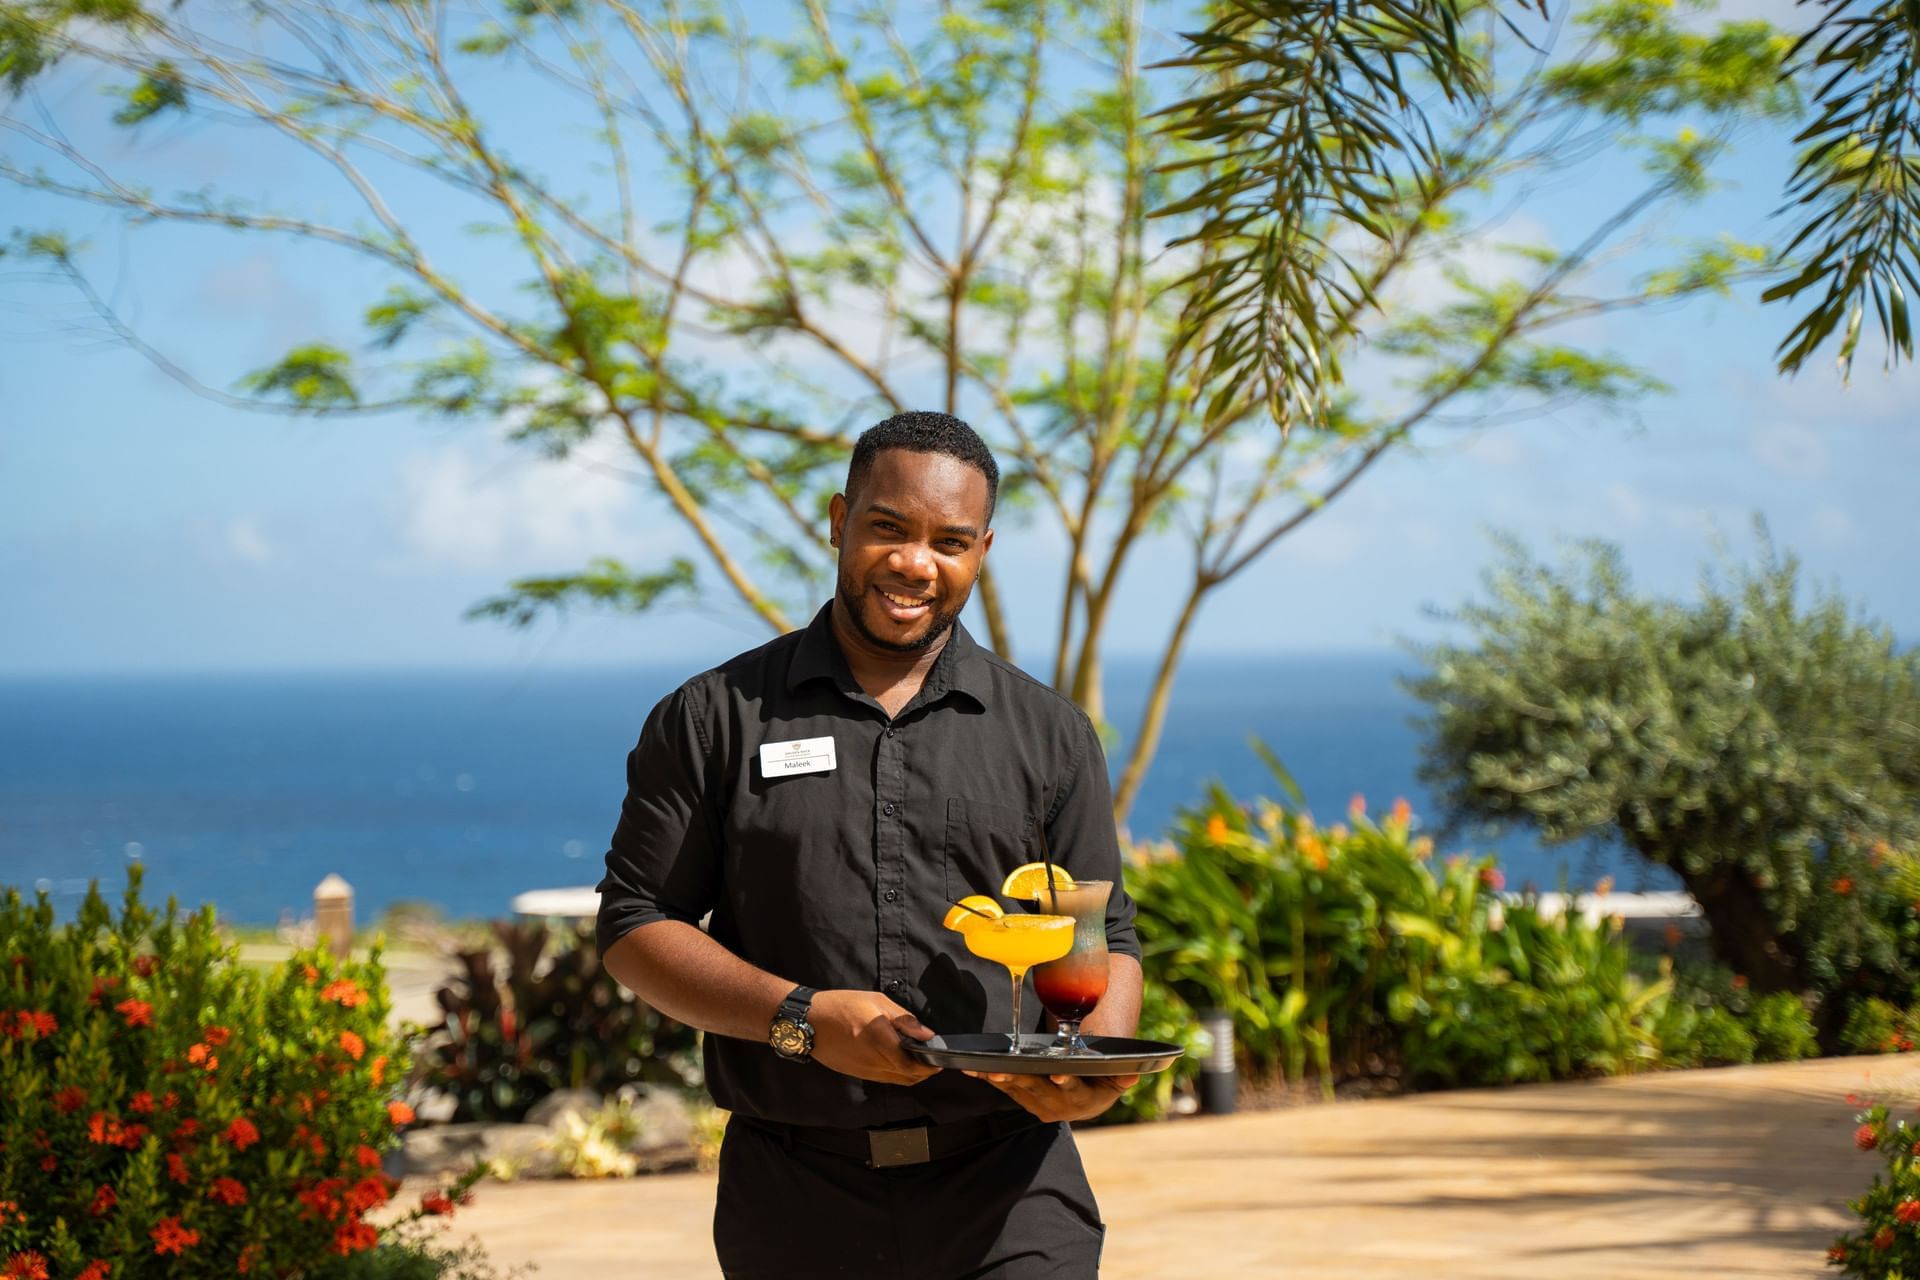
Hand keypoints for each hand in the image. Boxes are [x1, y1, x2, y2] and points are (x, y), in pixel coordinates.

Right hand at [807, 989, 940, 1085]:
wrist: (809, 1022)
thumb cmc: (842, 1006)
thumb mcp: (877, 1002)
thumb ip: (905, 1020)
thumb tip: (928, 1035)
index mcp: (880, 1041)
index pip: (913, 1065)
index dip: (929, 1066)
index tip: (939, 1061)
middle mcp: (873, 1061)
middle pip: (908, 1077)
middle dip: (923, 1072)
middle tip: (932, 1062)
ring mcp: (864, 1071)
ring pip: (896, 1081)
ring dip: (910, 1074)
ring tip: (916, 1060)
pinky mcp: (856, 1074)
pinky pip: (883, 1079)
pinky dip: (894, 1073)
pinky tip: (896, 1060)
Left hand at [961, 1070, 1139, 1122]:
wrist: (1089, 1101)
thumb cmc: (1101, 1080)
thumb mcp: (1116, 1079)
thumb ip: (1123, 1076)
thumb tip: (1132, 1076)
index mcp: (1083, 1098)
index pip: (1073, 1089)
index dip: (1065, 1082)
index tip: (1057, 1073)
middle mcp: (1059, 1106)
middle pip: (1038, 1090)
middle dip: (1020, 1079)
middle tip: (1004, 1070)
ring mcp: (1040, 1106)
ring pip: (1018, 1091)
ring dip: (1000, 1080)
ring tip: (985, 1069)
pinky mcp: (1025, 1101)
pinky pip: (1007, 1090)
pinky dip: (992, 1079)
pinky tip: (975, 1070)